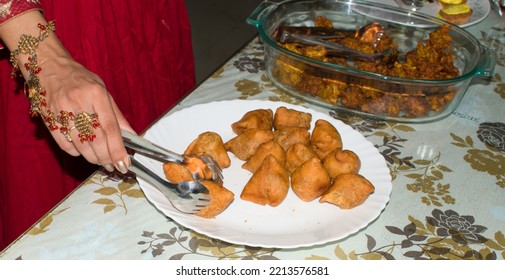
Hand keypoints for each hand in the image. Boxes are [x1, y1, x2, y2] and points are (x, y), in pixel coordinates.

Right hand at [37, 49, 133, 172]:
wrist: (48, 67)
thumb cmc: (80, 79)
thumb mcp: (103, 90)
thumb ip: (116, 115)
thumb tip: (132, 135)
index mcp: (96, 94)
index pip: (110, 127)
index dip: (118, 149)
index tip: (124, 163)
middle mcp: (79, 102)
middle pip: (95, 139)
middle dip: (107, 157)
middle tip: (114, 165)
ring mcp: (61, 111)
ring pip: (80, 145)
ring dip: (93, 158)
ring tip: (102, 161)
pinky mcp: (48, 119)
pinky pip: (65, 144)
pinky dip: (76, 153)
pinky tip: (84, 151)